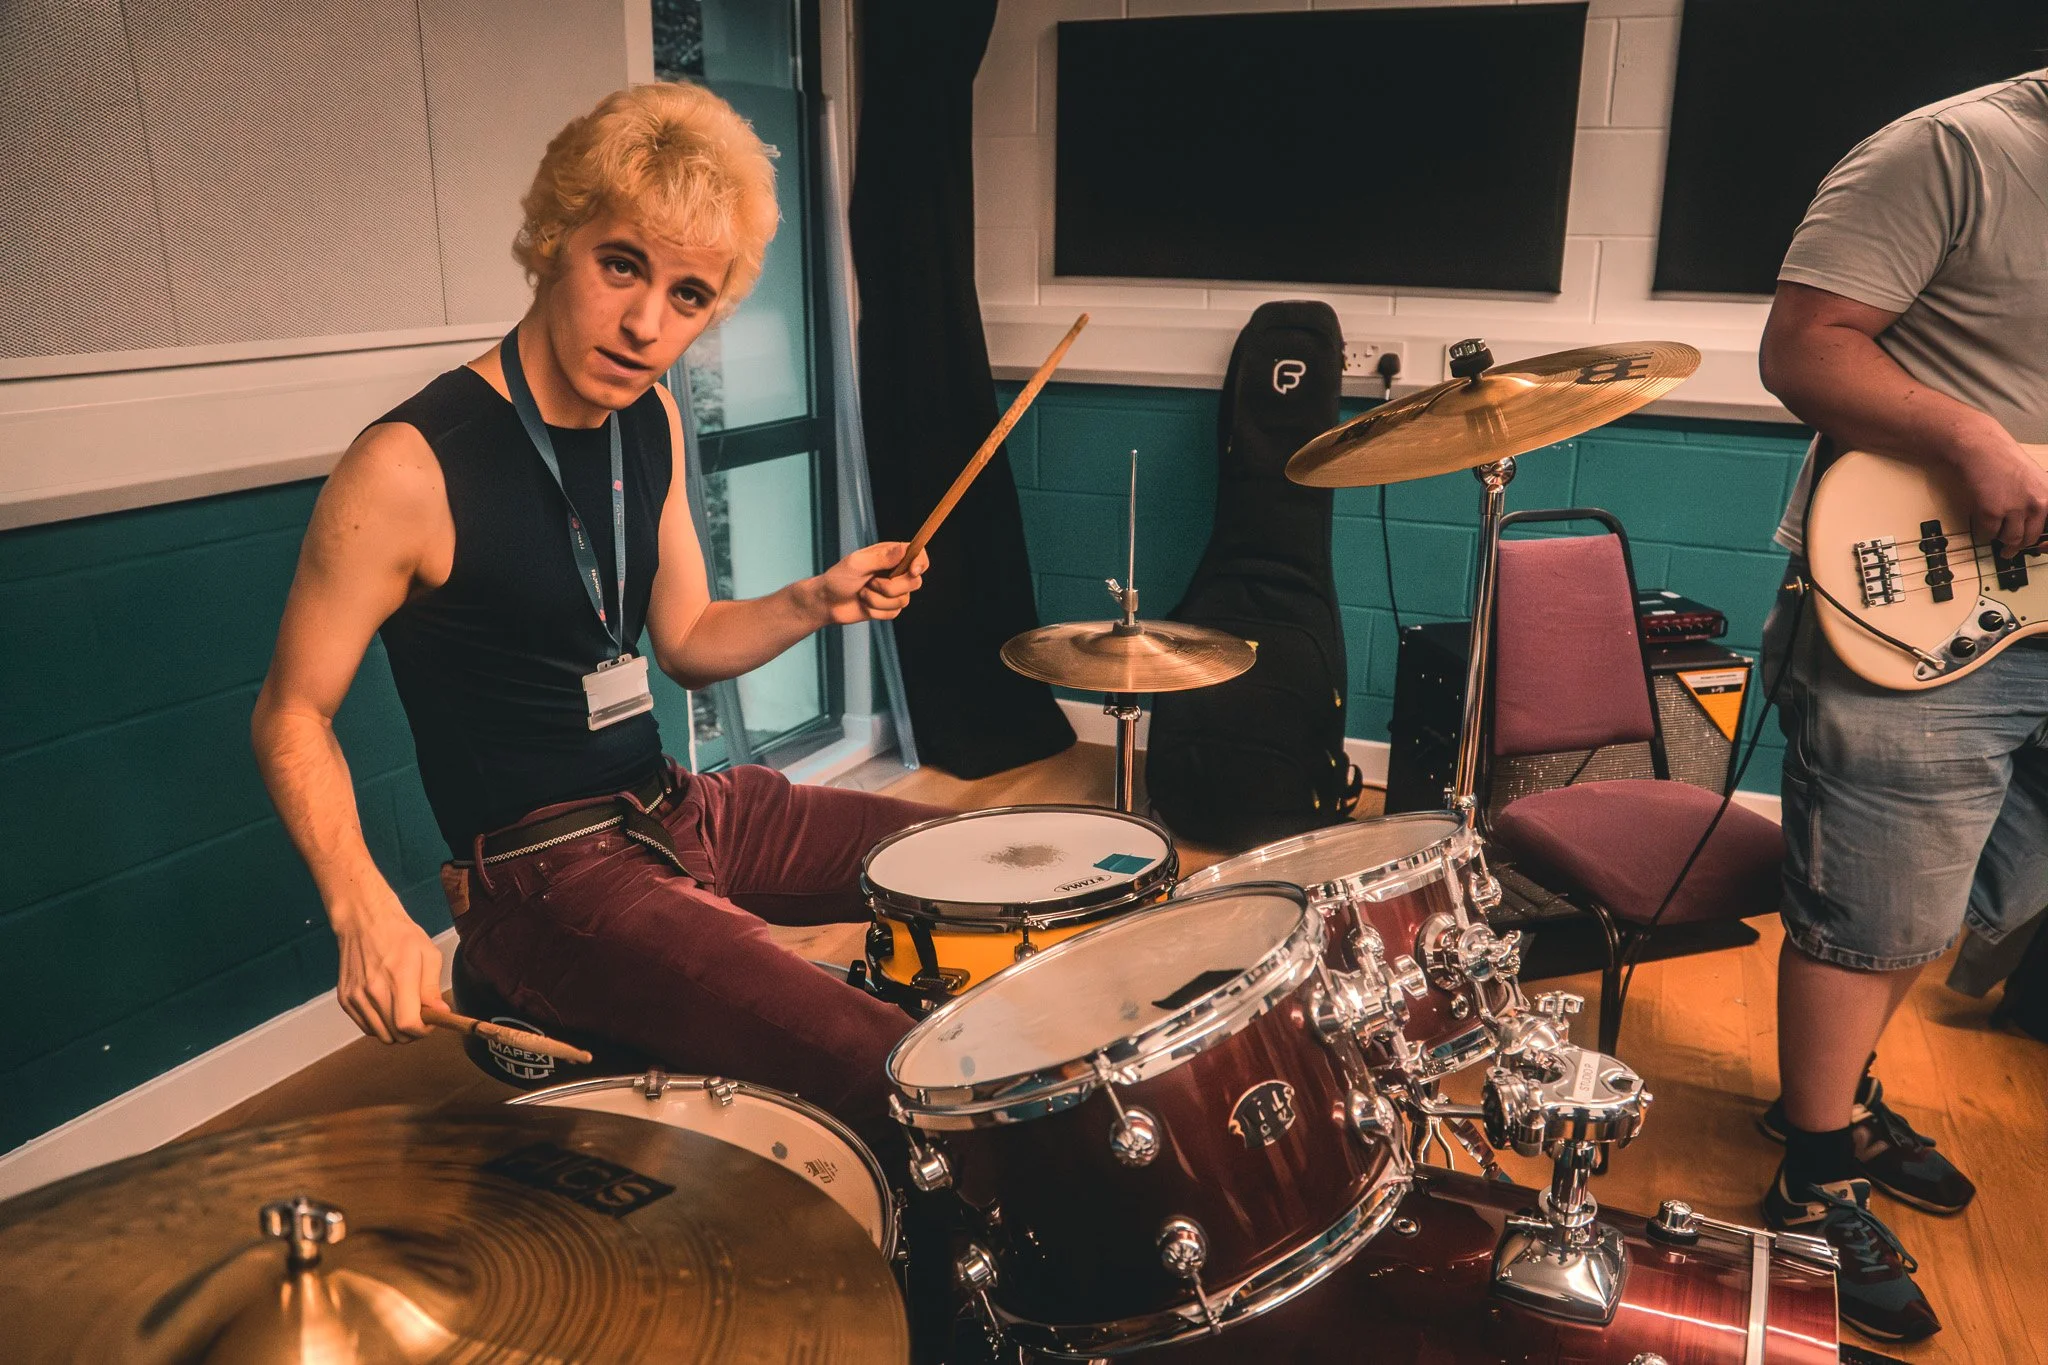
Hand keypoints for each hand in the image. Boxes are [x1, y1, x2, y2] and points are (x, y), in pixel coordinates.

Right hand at [331, 886, 444, 1042]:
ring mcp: (355, 997)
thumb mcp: (428, 954)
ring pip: (380, 1035)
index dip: (423, 1030)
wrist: (364, 921)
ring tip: (403, 1010)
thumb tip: (440, 1013)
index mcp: (398, 979)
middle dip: (412, 1032)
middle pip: (395, 1035)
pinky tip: (387, 1007)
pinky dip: (379, 1024)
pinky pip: (366, 1027)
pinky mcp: (345, 999)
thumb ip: (433, 988)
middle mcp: (373, 991)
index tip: (431, 1022)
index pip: (408, 1025)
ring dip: (395, 1030)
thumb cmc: (400, 935)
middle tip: (420, 1016)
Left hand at [814, 541, 927, 623]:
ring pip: (903, 600)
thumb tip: (905, 549)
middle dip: (891, 587)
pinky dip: (876, 611)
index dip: (921, 562)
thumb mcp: (857, 564)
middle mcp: (895, 572)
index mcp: (890, 555)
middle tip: (871, 583)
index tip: (913, 571)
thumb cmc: (838, 578)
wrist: (826, 602)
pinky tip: (863, 604)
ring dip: (878, 600)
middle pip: (915, 581)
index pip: (918, 555)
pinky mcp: (889, 608)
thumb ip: (882, 558)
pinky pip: (893, 613)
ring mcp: (893, 591)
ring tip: (862, 593)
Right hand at [1942, 421, 2047, 558]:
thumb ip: (2039, 501)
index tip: (2038, 548)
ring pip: (2010, 539)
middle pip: (2030, 538)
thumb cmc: (2005, 460)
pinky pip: (1989, 534)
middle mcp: (2037, 505)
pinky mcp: (1992, 513)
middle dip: (2018, 546)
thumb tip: (2034, 524)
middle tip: (2011, 550)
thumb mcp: (2035, 480)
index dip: (2044, 543)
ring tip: (1999, 542)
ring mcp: (2015, 510)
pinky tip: (1984, 526)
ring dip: (2002, 542)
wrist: (1981, 450)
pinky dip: (1985, 533)